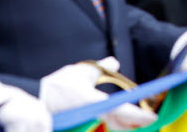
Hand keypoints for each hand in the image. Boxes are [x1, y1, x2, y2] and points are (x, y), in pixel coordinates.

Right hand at [39, 58, 155, 128]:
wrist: (33, 99)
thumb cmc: (57, 85)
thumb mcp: (81, 72)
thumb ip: (100, 67)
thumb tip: (115, 62)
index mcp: (93, 102)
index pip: (121, 110)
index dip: (138, 115)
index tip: (153, 117)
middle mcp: (91, 114)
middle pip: (117, 123)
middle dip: (133, 123)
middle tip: (147, 119)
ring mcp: (85, 122)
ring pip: (109, 125)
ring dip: (122, 123)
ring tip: (134, 120)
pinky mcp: (80, 125)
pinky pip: (100, 124)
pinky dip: (111, 122)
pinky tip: (116, 120)